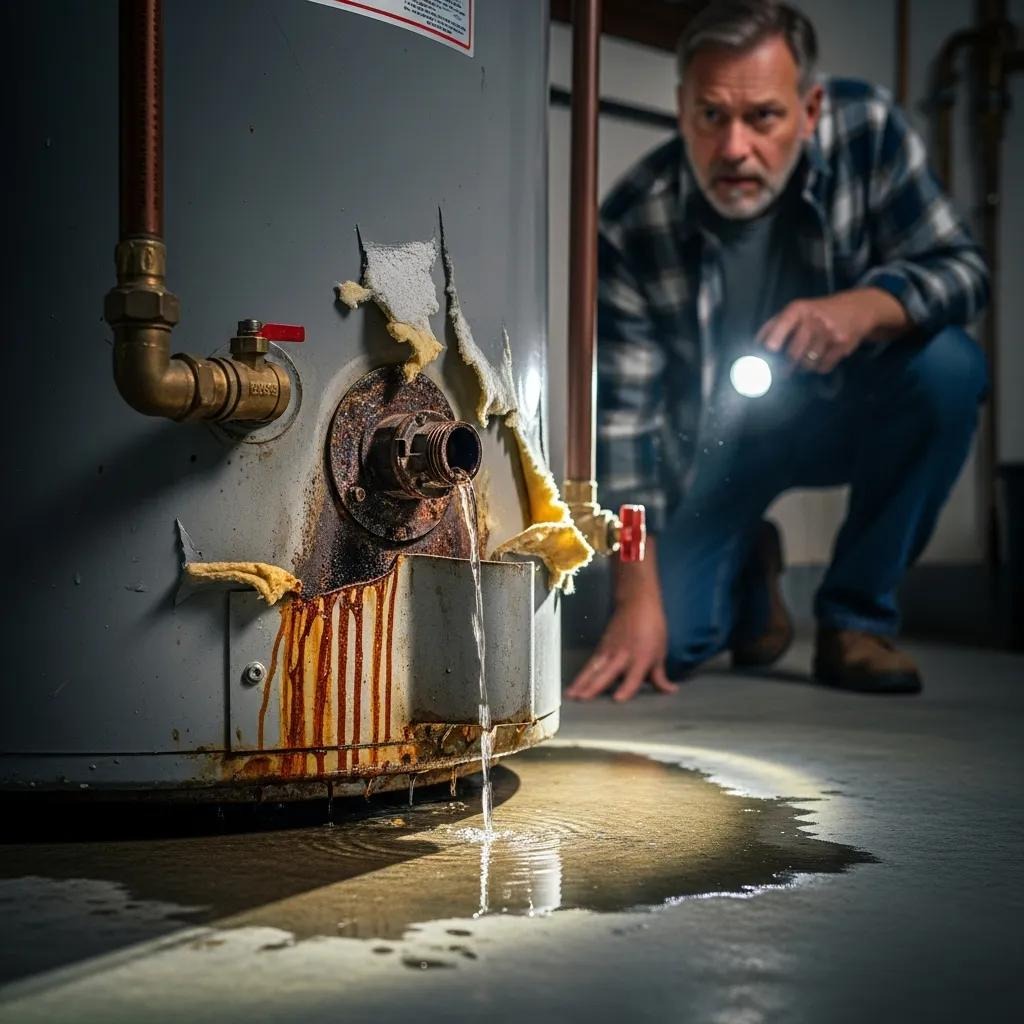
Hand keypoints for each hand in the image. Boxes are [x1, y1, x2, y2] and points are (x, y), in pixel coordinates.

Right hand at [565, 597, 678, 702]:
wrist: (637, 603)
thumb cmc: (653, 628)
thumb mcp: (661, 652)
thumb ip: (660, 676)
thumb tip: (670, 691)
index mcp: (642, 658)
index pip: (633, 677)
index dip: (625, 688)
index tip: (617, 700)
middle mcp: (623, 656)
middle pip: (607, 673)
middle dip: (594, 686)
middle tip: (583, 699)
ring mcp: (610, 651)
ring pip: (594, 669)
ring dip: (581, 682)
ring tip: (571, 695)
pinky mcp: (601, 648)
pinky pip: (590, 664)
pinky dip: (581, 675)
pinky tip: (572, 686)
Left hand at [756, 288, 906, 374]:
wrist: (858, 308)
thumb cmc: (818, 312)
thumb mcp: (796, 311)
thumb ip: (774, 326)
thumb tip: (753, 348)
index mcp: (797, 310)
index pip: (780, 328)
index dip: (771, 346)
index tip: (765, 358)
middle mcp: (813, 320)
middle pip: (792, 354)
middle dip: (784, 367)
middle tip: (782, 370)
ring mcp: (830, 333)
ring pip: (807, 364)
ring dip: (801, 368)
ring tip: (802, 362)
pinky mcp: (843, 345)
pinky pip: (823, 367)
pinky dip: (818, 368)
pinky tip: (819, 359)